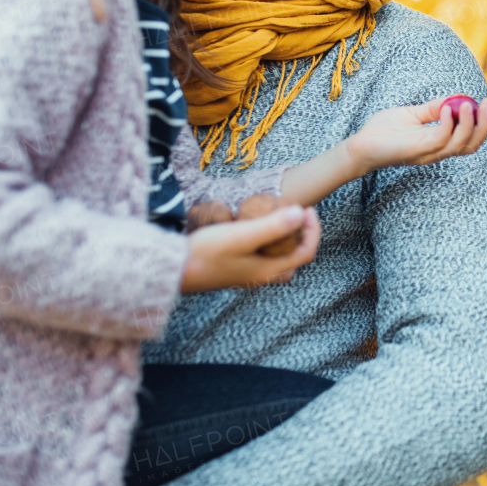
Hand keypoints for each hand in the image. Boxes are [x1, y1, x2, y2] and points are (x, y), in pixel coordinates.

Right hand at [181, 205, 320, 292]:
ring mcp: (247, 276)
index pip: (306, 252)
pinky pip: (262, 258)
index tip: (307, 208)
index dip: (313, 230)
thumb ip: (273, 226)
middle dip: (303, 236)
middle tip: (297, 214)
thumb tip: (301, 213)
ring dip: (284, 241)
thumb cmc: (206, 252)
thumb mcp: (242, 235)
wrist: (172, 270)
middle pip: (295, 259)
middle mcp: (261, 277)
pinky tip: (254, 229)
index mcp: (269, 270)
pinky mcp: (235, 271)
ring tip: (277, 219)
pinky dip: (268, 244)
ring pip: (278, 260)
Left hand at [344, 96, 486, 173]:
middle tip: (486, 104)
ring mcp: (428, 153)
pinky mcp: (417, 150)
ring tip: (467, 104)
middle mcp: (437, 151)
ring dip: (469, 124)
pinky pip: (440, 139)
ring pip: (460, 145)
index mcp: (438, 144)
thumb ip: (432, 108)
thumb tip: (452, 98)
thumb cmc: (383, 131)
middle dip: (484, 125)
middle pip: (472, 145)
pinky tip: (445, 109)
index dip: (482, 123)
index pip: (469, 139)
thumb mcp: (412, 114)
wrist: (360, 144)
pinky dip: (447, 123)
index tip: (485, 102)